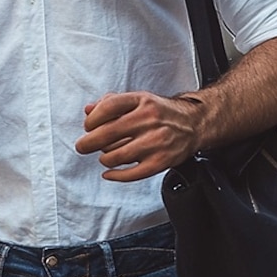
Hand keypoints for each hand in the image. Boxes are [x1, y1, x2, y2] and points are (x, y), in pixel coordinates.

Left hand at [75, 91, 203, 181]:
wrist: (194, 124)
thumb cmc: (161, 112)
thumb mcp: (138, 100)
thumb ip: (111, 103)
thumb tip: (88, 110)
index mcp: (141, 101)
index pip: (108, 107)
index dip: (92, 119)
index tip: (88, 126)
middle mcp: (149, 119)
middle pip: (108, 133)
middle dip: (88, 143)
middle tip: (82, 146)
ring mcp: (155, 142)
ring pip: (116, 156)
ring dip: (104, 158)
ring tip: (106, 155)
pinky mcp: (161, 162)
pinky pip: (131, 174)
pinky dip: (115, 176)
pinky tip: (109, 173)